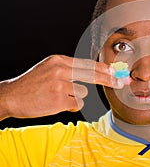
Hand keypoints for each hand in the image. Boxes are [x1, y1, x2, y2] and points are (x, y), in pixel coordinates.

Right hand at [0, 55, 122, 119]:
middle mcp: (61, 70)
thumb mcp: (50, 68)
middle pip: (92, 75)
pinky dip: (71, 106)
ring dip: (76, 97)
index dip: (104, 69)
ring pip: (84, 92)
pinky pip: (77, 104)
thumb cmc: (33, 83)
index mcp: (59, 60)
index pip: (88, 64)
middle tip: (121, 82)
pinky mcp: (59, 100)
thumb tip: (95, 72)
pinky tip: (57, 103)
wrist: (11, 96)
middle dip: (109, 79)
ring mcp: (60, 85)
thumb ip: (70, 69)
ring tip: (59, 96)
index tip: (117, 72)